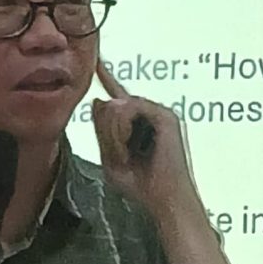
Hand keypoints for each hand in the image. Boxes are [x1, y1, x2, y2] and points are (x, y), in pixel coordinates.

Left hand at [92, 63, 193, 211]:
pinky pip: (129, 108)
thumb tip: (98, 101)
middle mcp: (150, 114)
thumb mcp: (110, 159)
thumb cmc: (141, 186)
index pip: (120, 97)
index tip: (97, 63)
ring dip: (113, 134)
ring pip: (116, 105)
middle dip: (105, 132)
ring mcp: (159, 113)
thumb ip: (102, 132)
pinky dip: (121, 129)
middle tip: (117, 156)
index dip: (107, 78)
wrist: (164, 200)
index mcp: (139, 125)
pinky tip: (128, 145)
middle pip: (110, 105)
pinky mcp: (165, 116)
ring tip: (124, 154)